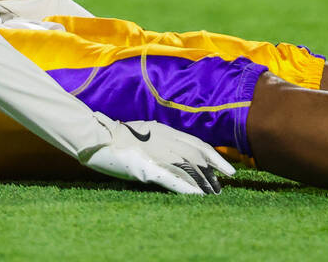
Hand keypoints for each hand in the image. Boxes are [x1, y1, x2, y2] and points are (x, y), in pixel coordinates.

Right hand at [83, 113, 236, 194]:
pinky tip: (197, 195)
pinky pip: (171, 180)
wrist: (98, 136)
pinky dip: (186, 188)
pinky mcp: (147, 168)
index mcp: (167, 131)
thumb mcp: (146, 131)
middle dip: (213, 173)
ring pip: (188, 170)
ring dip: (202, 183)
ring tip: (213, 194)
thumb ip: (162, 138)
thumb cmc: (118, 135)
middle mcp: (166, 141)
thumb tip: (175, 148)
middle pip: (198, 158)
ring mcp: (158, 154)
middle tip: (223, 186)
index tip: (228, 169)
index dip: (216, 158)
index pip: (199, 145)